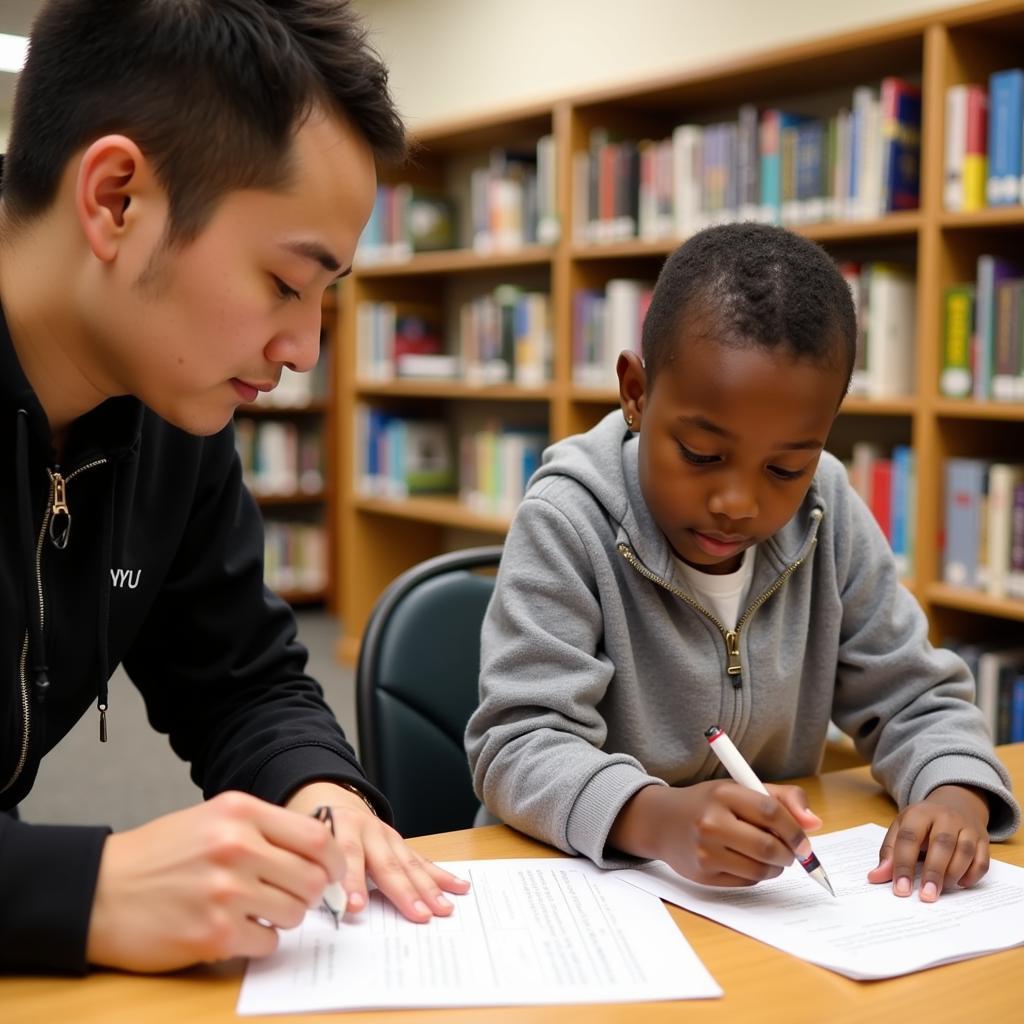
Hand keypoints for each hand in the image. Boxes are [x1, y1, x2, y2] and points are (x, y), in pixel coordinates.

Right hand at [86, 791, 344, 971]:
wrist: (99, 891)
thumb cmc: (159, 855)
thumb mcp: (213, 818)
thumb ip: (264, 829)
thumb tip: (318, 853)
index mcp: (240, 813)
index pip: (316, 836)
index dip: (334, 859)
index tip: (334, 872)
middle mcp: (237, 847)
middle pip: (311, 877)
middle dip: (311, 892)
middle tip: (294, 896)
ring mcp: (226, 892)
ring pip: (294, 912)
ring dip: (283, 916)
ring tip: (256, 909)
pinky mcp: (213, 934)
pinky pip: (267, 941)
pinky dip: (259, 939)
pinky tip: (235, 928)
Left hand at [285, 781, 469, 923]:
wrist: (332, 801)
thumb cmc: (315, 834)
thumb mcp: (306, 843)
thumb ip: (314, 867)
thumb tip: (317, 902)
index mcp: (339, 825)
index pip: (347, 854)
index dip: (352, 881)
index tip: (356, 908)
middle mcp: (369, 829)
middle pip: (386, 862)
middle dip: (402, 891)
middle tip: (418, 915)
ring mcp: (389, 836)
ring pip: (410, 863)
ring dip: (429, 888)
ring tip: (443, 908)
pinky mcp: (402, 843)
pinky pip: (423, 860)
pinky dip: (441, 875)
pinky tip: (459, 886)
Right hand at [608, 780, 821, 886]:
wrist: (662, 821)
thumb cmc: (708, 803)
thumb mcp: (739, 788)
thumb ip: (781, 799)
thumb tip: (814, 824)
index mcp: (723, 794)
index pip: (771, 812)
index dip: (795, 829)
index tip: (805, 841)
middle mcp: (711, 822)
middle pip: (768, 847)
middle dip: (788, 854)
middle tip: (790, 852)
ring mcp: (705, 851)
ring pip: (760, 870)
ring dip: (775, 867)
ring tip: (768, 855)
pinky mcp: (703, 874)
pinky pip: (746, 882)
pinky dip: (756, 875)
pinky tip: (746, 861)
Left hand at [867, 784, 989, 900]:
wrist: (955, 804)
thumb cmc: (923, 823)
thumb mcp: (901, 828)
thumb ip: (889, 853)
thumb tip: (875, 877)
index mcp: (919, 813)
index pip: (909, 837)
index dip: (903, 864)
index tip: (901, 889)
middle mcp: (946, 817)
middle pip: (941, 844)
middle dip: (933, 873)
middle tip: (927, 896)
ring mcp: (967, 828)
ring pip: (964, 852)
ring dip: (953, 874)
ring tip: (940, 890)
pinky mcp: (983, 840)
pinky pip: (982, 861)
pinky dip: (972, 876)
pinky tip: (960, 884)